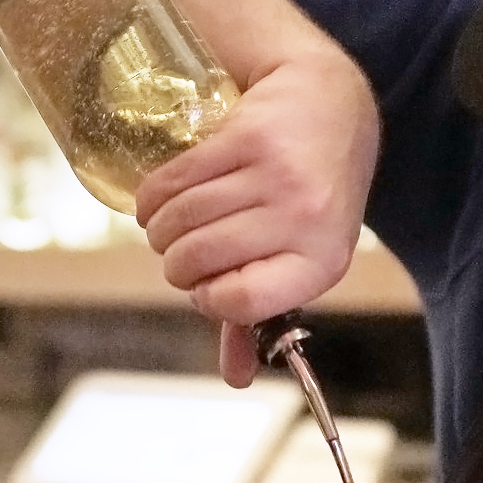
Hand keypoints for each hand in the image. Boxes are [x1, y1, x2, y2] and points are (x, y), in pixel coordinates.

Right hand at [134, 50, 378, 386]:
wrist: (330, 104)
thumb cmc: (311, 194)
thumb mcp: (300, 257)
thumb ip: (261, 315)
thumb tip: (237, 377)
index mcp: (320, 262)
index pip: (240, 302)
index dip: (208, 297)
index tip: (205, 286)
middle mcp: (304, 218)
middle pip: (198, 259)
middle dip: (175, 264)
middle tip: (181, 252)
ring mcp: (277, 173)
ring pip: (181, 219)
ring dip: (159, 230)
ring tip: (167, 226)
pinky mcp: (248, 135)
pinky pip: (175, 179)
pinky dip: (152, 196)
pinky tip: (157, 200)